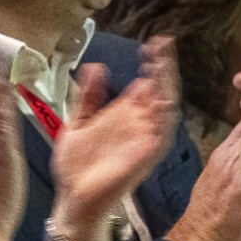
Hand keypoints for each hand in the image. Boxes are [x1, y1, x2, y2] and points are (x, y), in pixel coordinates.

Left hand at [50, 39, 177, 240]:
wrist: (73, 198)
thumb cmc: (76, 167)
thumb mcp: (77, 122)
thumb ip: (88, 96)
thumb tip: (96, 66)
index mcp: (124, 115)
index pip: (146, 83)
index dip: (152, 63)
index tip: (151, 42)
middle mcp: (139, 125)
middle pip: (160, 90)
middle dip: (164, 66)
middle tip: (162, 44)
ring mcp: (145, 139)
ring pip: (166, 106)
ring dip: (167, 84)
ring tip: (163, 63)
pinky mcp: (146, 155)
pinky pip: (164, 132)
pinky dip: (165, 113)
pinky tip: (160, 95)